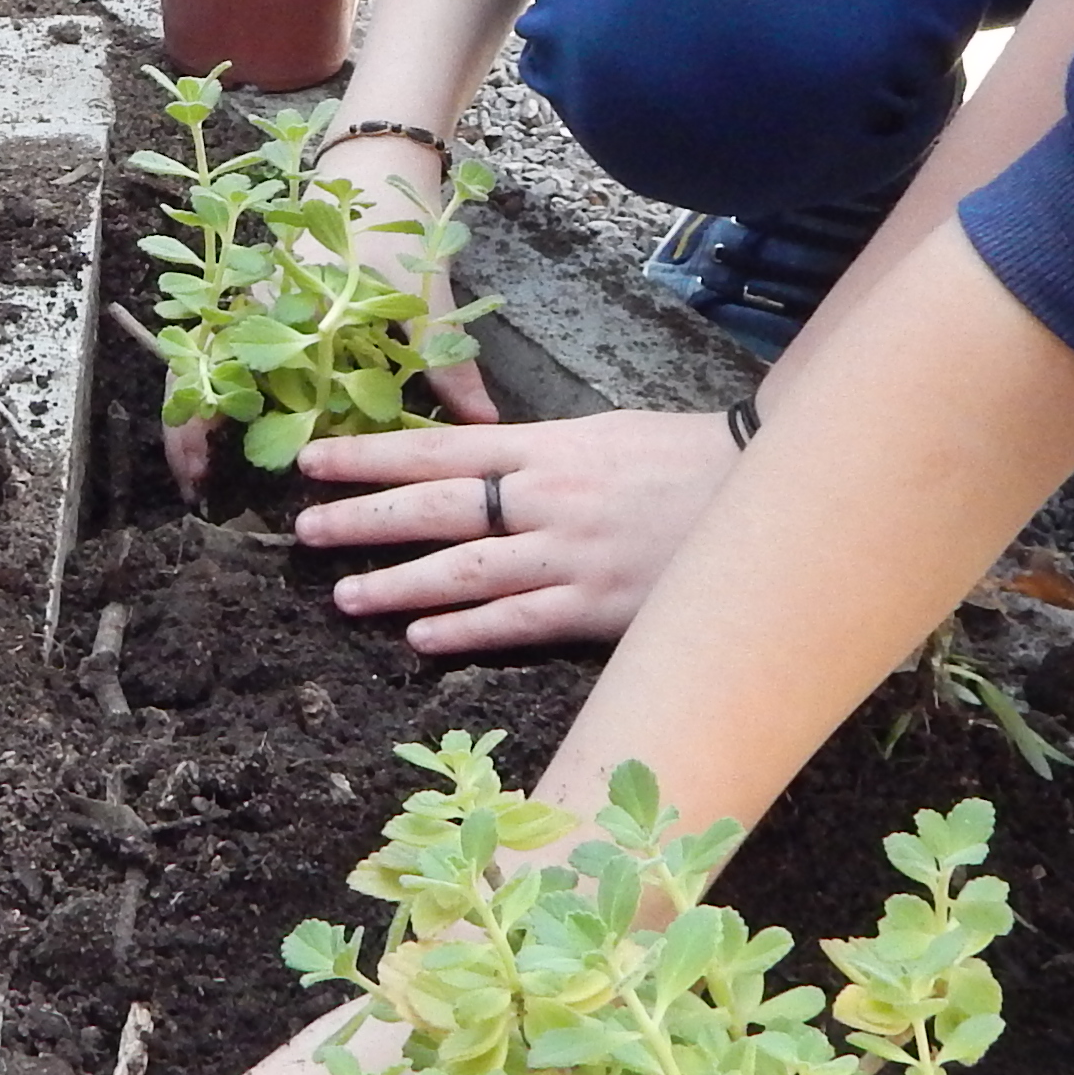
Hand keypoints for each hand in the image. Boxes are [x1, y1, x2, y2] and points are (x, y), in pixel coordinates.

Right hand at [158, 132, 498, 497]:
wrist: (375, 162)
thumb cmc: (394, 228)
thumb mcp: (424, 301)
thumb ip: (448, 367)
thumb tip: (483, 425)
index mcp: (284, 307)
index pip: (218, 373)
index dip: (199, 427)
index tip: (204, 473)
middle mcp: (252, 302)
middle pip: (196, 370)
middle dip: (190, 428)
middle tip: (198, 483)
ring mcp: (250, 297)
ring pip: (204, 358)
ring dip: (201, 407)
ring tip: (204, 462)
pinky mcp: (260, 296)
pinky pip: (226, 343)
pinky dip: (222, 380)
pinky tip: (236, 417)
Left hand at [292, 405, 741, 649]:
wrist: (768, 495)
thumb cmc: (683, 459)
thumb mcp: (603, 435)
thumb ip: (537, 453)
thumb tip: (477, 466)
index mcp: (548, 446)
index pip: (440, 447)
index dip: (371, 454)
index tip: (315, 458)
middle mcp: (548, 498)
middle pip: (436, 507)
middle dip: (365, 517)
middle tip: (306, 528)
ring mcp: (571, 555)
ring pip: (464, 571)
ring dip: (398, 583)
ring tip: (346, 594)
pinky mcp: (598, 606)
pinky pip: (518, 621)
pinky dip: (466, 630)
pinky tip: (421, 639)